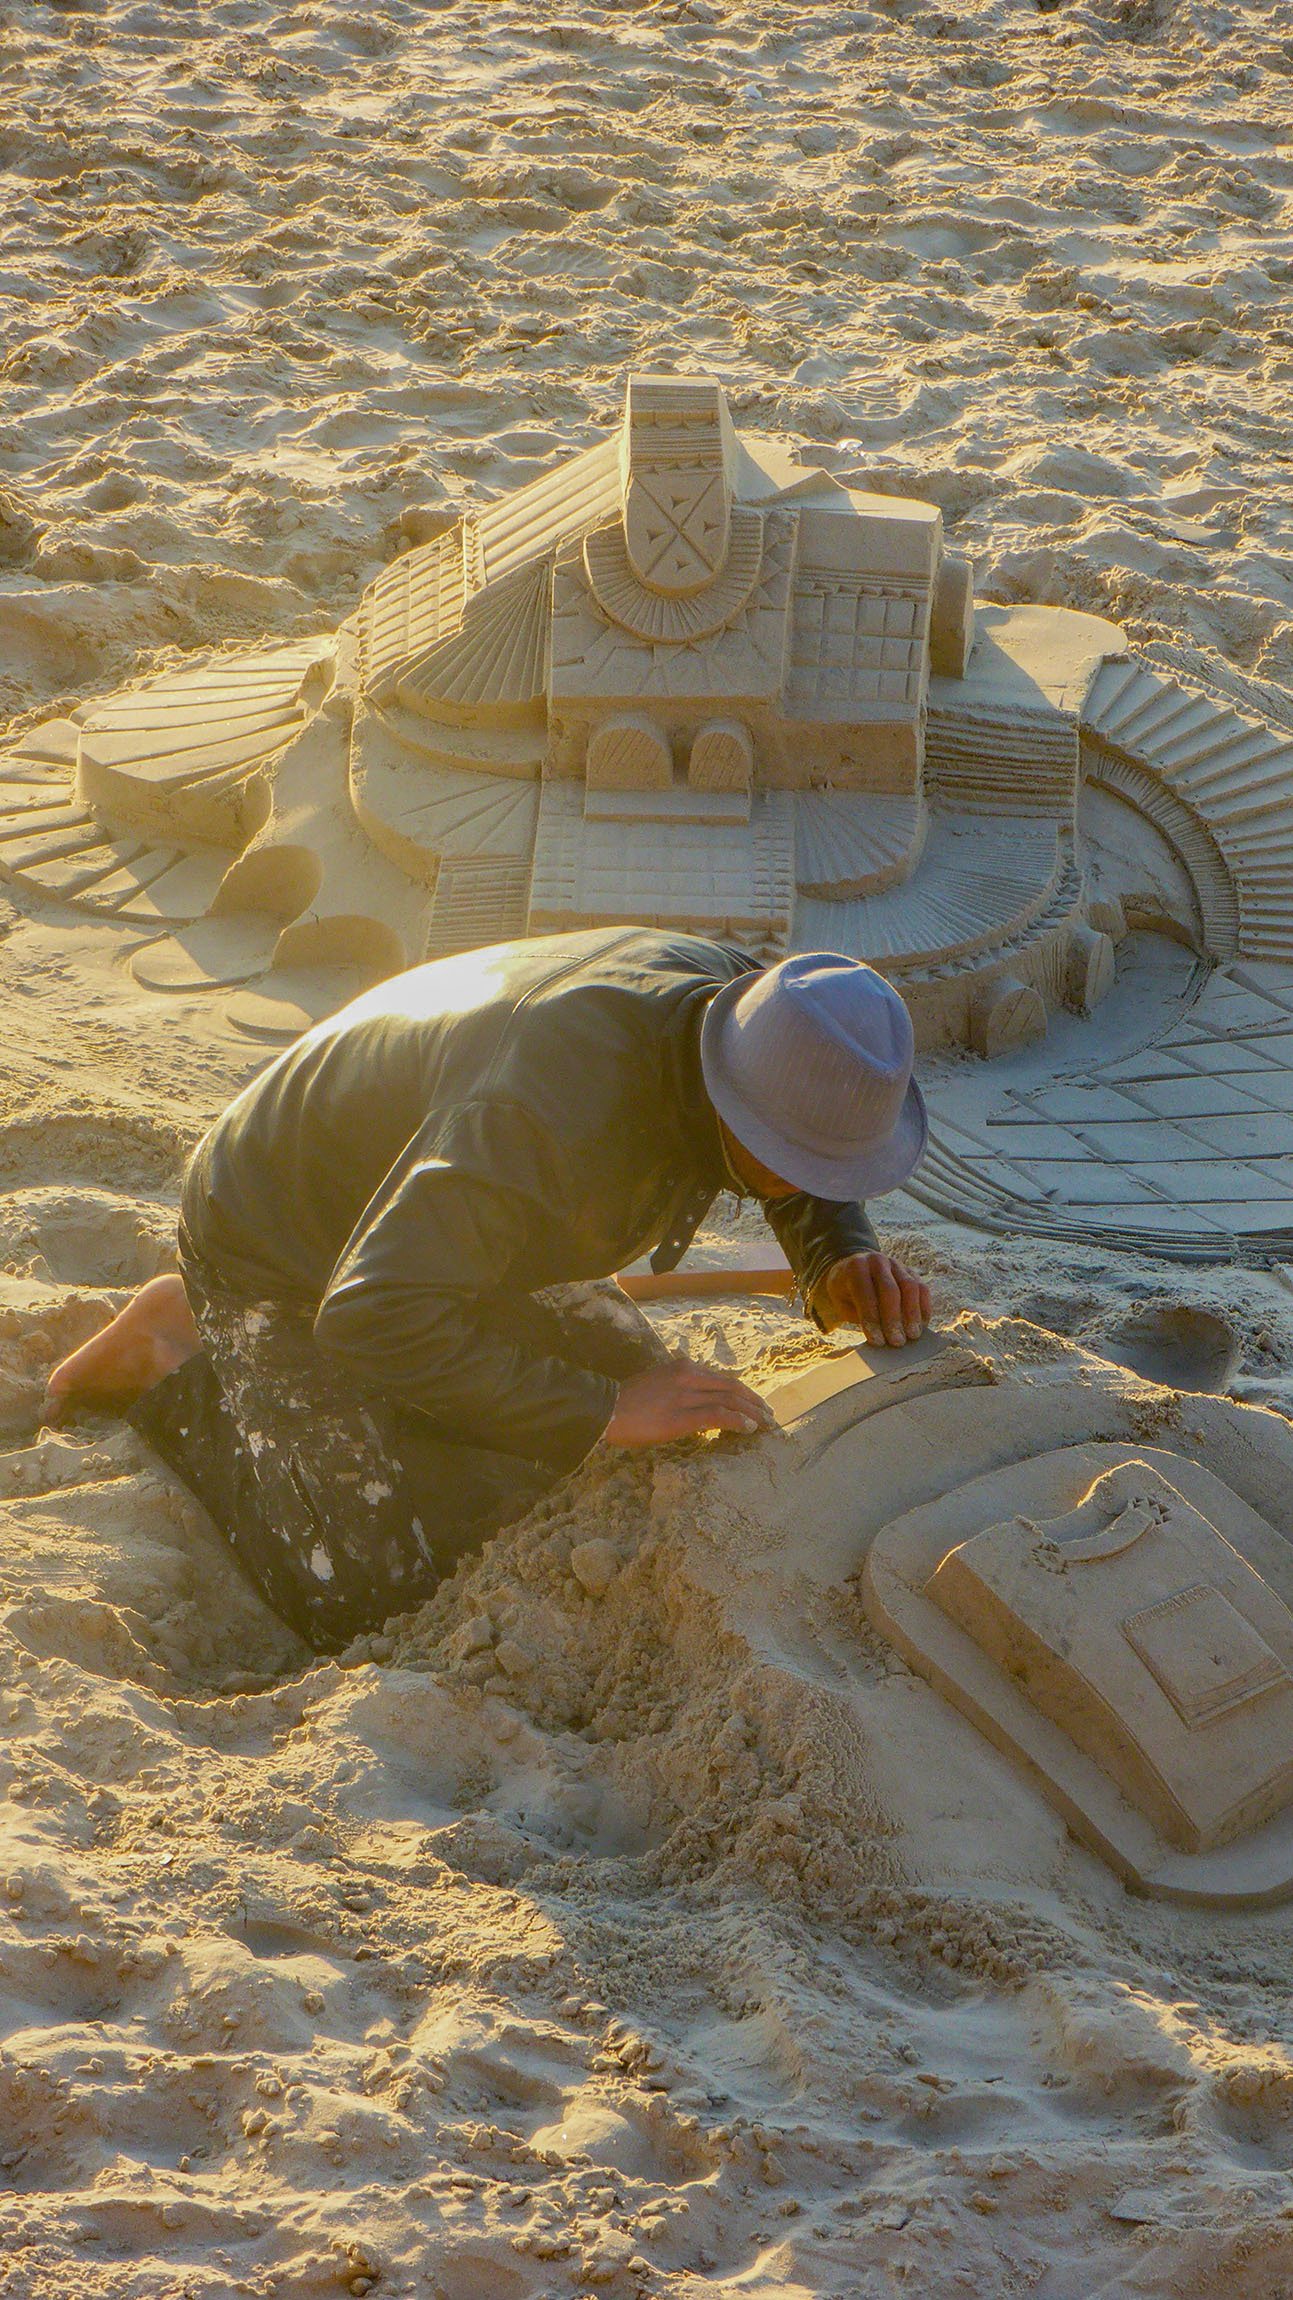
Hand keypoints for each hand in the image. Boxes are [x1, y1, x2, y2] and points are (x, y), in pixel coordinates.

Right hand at [603, 1363, 774, 1446]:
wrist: (605, 1409)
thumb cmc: (626, 1401)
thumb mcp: (657, 1383)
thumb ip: (680, 1387)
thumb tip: (697, 1402)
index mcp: (683, 1367)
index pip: (722, 1379)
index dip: (744, 1392)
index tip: (756, 1403)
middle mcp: (689, 1376)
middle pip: (732, 1388)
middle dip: (754, 1402)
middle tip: (769, 1415)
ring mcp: (686, 1395)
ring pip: (729, 1400)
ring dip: (752, 1413)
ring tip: (765, 1424)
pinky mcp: (681, 1416)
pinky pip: (717, 1416)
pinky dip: (737, 1421)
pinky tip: (748, 1429)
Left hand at [815, 1252, 931, 1347]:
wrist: (853, 1270)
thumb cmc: (846, 1293)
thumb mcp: (843, 1303)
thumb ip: (859, 1317)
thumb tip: (882, 1339)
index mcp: (855, 1268)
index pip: (866, 1295)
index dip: (872, 1319)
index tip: (877, 1342)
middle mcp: (877, 1261)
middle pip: (890, 1290)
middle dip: (894, 1319)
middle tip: (897, 1342)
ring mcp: (896, 1264)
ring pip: (910, 1287)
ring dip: (913, 1314)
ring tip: (912, 1336)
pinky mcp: (911, 1271)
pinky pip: (922, 1288)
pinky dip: (924, 1308)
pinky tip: (922, 1325)